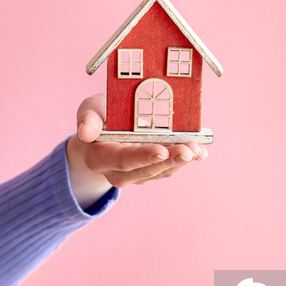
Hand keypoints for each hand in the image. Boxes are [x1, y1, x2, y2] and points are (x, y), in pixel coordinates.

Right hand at [66, 93, 207, 208]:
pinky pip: (169, 168)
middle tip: (188, 150)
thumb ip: (88, 119)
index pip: (120, 160)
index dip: (141, 157)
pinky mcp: (151, 171)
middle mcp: (116, 172)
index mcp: (99, 157)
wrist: (103, 131)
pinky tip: (200, 152)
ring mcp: (135, 174)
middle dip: (168, 160)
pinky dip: (186, 159)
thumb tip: (85, 132)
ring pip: (161, 171)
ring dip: (181, 160)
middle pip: (144, 170)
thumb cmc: (98, 117)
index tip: (160, 151)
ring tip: (197, 148)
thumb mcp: (89, 110)